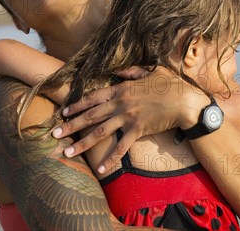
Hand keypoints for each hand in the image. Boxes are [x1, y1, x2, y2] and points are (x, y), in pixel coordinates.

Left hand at [52, 67, 206, 172]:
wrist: (186, 100)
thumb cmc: (171, 84)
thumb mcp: (151, 71)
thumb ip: (132, 72)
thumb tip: (119, 72)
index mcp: (122, 88)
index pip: (93, 97)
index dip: (77, 105)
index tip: (64, 112)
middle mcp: (121, 103)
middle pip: (90, 115)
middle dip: (70, 125)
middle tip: (54, 134)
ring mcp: (128, 117)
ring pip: (100, 132)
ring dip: (82, 143)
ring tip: (68, 152)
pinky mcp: (138, 130)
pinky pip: (121, 147)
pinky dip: (110, 159)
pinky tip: (100, 169)